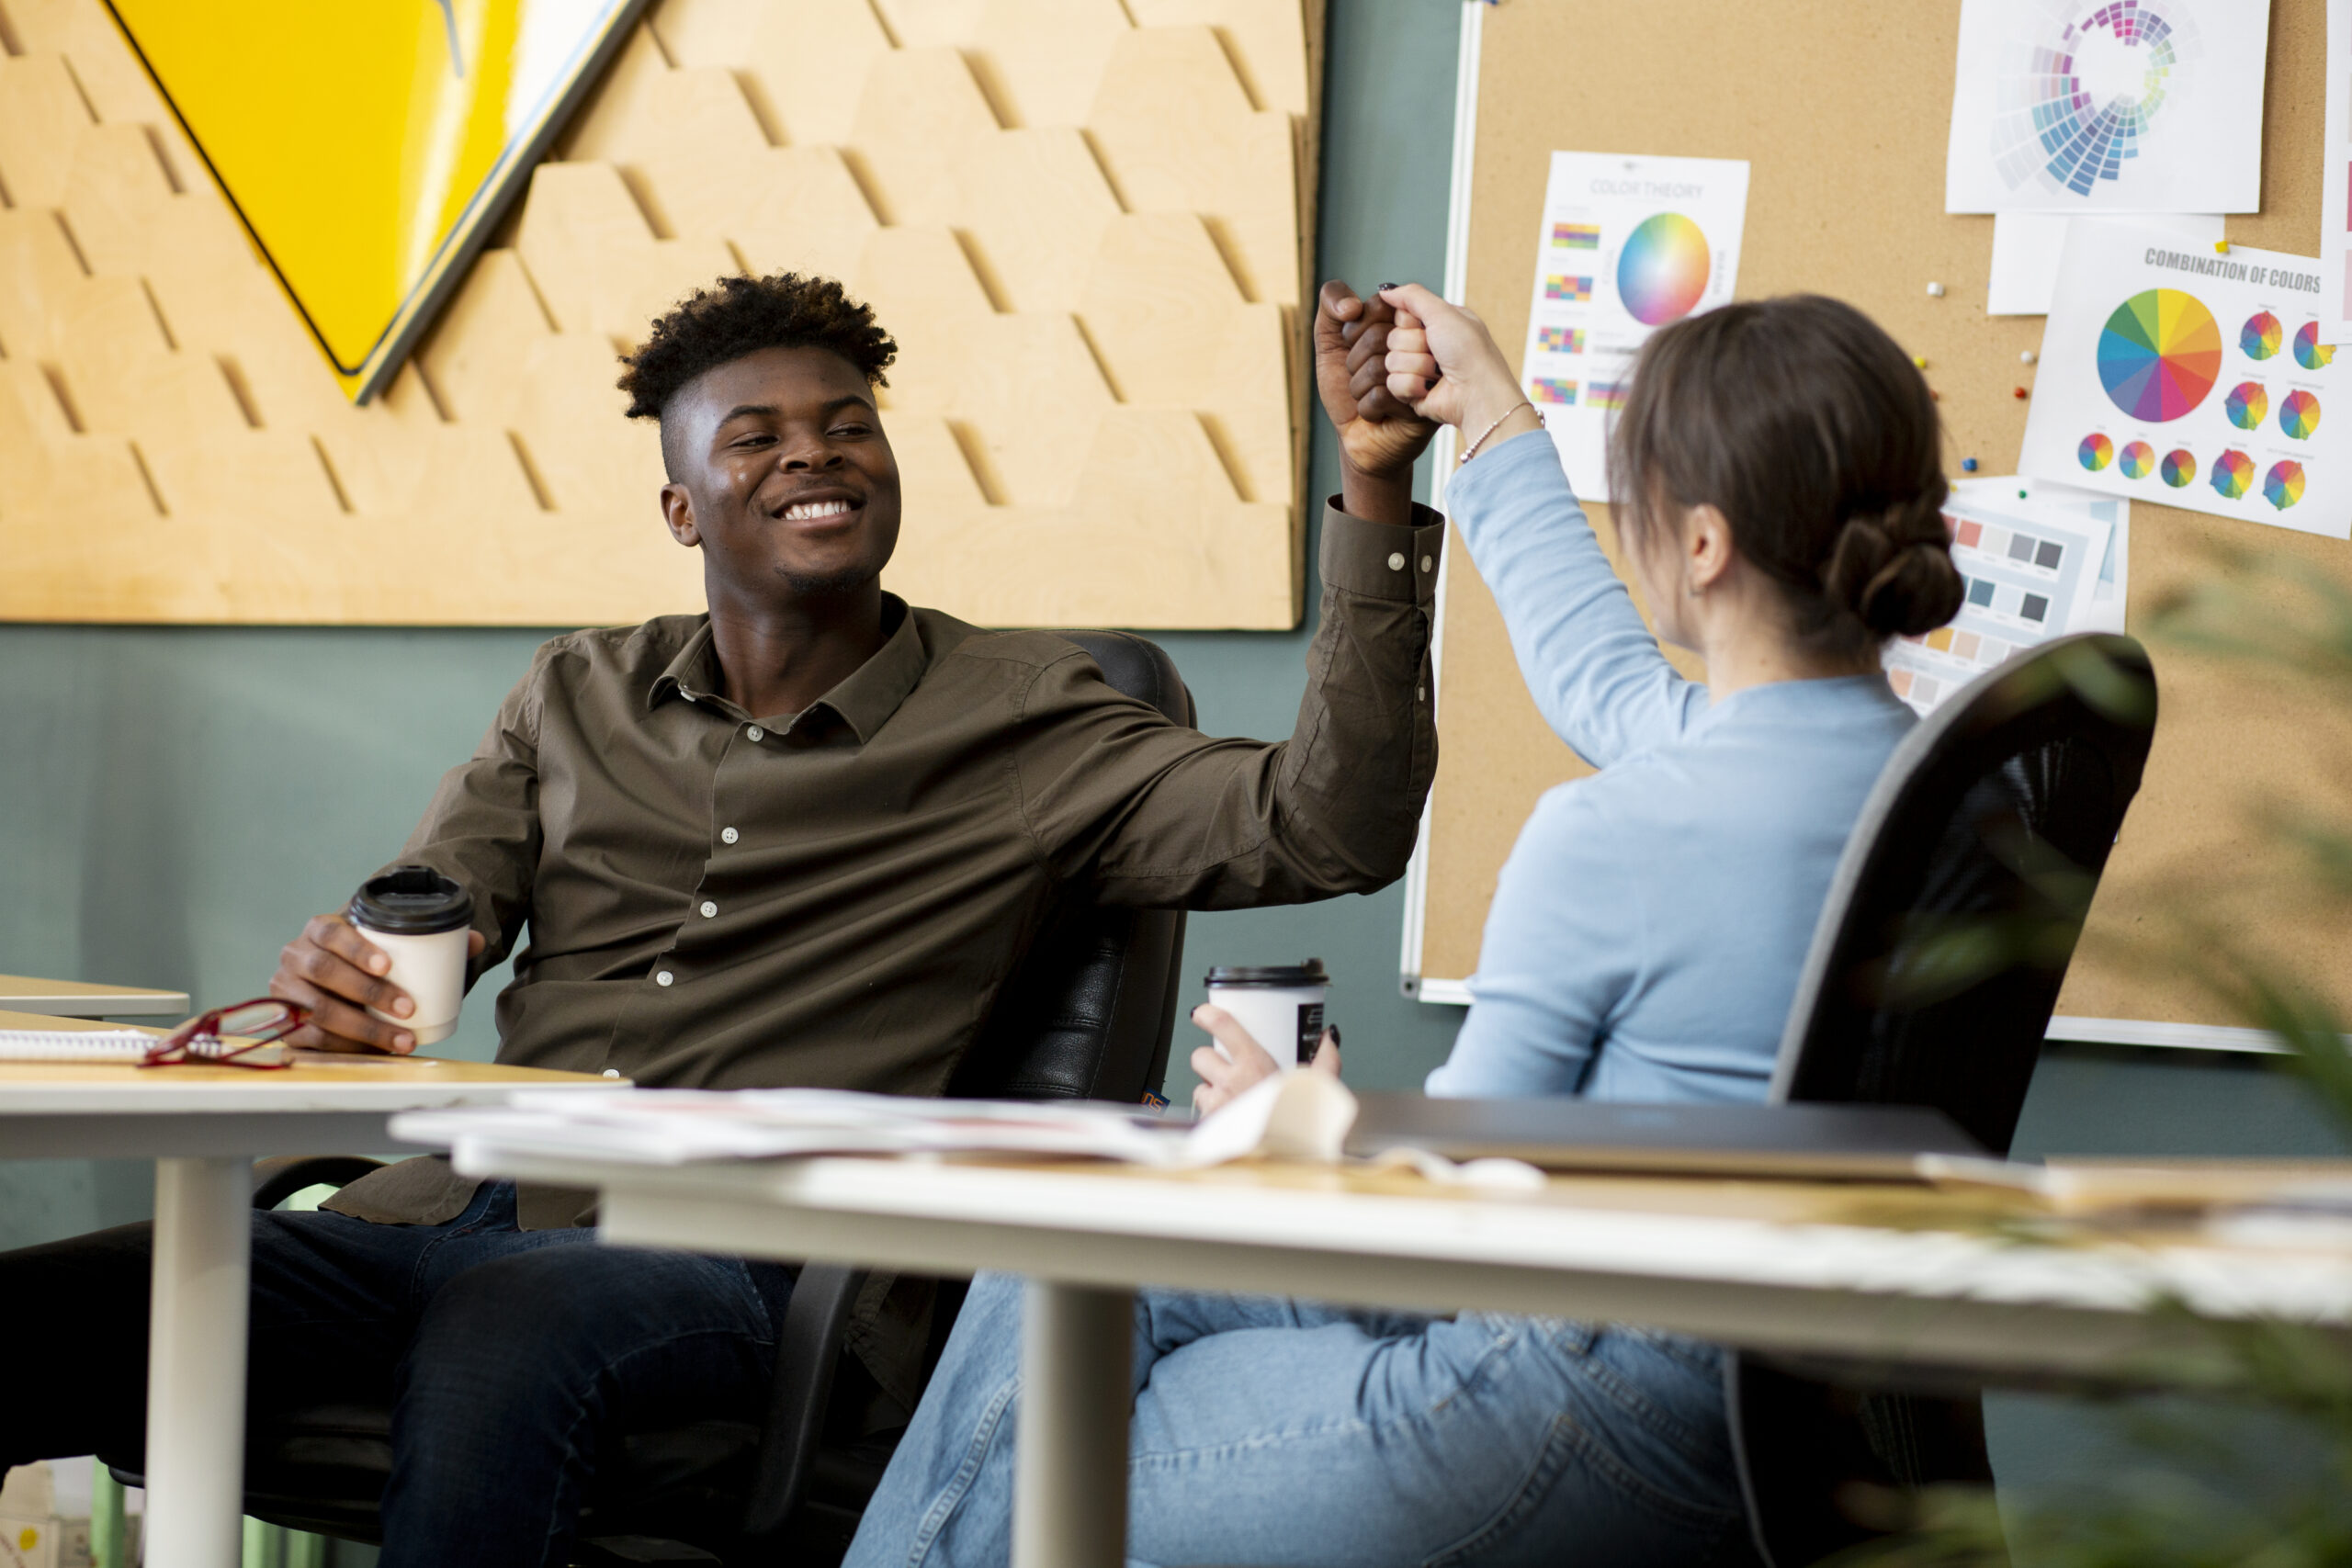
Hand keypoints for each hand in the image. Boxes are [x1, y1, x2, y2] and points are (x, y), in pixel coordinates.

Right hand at [268, 912, 484, 1053]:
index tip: (388, 965)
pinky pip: (312, 1038)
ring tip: (402, 1039)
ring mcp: (285, 991)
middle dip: (368, 992)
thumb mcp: (392, 948)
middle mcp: (295, 956)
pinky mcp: (285, 1023)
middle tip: (408, 1008)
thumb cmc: (369, 964)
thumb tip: (477, 941)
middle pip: (324, 971)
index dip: (356, 948)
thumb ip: (433, 942)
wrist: (336, 985)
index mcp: (319, 930)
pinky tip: (375, 1051)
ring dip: (364, 1027)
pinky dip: (347, 1046)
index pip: (330, 932)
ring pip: (319, 1009)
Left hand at [1189, 1003, 1341, 1116]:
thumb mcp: (1319, 1087)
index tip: (1203, 1012)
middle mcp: (1231, 1081)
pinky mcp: (1212, 1125)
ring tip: (1230, 1093)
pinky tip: (1230, 1113)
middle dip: (1210, 1058)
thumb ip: (1326, 1060)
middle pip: (1202, 1055)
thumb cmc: (1301, 1124)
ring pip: (1200, 1084)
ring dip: (1210, 1086)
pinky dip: (1212, 1110)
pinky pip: (1203, 1110)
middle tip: (1227, 1064)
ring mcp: (1218, 1104)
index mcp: (1255, 1064)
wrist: (1289, 1160)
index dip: (1206, 1014)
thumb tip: (1328, 1038)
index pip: (1222, 1025)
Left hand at [1315, 281, 1437, 511]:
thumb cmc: (1345, 386)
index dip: (1354, 330)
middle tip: (1362, 377)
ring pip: (1378, 368)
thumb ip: (1332, 302)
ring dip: (1358, 388)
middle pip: (1377, 337)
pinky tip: (1377, 415)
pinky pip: (1380, 397)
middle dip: (1354, 362)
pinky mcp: (1424, 405)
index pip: (1378, 305)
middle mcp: (1421, 344)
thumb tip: (1353, 306)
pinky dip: (1367, 409)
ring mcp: (1426, 375)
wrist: (1356, 436)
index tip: (1354, 345)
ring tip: (1369, 395)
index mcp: (1403, 321)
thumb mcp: (1330, 340)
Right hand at [1376, 283, 1530, 436]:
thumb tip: (1386, 290)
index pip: (1401, 315)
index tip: (1429, 327)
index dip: (1410, 322)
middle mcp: (1426, 345)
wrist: (1477, 394)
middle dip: (1415, 345)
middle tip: (1438, 353)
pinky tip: (1430, 387)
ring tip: (1438, 372)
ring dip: (1417, 366)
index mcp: (1436, 323)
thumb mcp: (1443, 313)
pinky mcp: (1411, 392)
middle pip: (1393, 338)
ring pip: (1391, 361)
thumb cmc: (1470, 353)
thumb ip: (1412, 296)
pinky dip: (1412, 385)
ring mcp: (1417, 369)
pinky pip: (1392, 384)